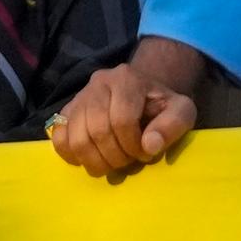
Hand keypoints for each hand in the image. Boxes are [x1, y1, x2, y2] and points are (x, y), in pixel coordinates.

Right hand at [49, 36, 207, 181]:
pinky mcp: (65, 113)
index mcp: (126, 79)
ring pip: (76, 138)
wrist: (142, 94)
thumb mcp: (181, 111)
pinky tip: (91, 158)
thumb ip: (173, 125)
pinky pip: (59, 139)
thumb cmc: (161, 106)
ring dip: (96, 161)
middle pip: (97, 130)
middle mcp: (98, 83)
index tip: (145, 153)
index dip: (133, 144)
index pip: (122, 119)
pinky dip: (73, 156)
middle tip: (129, 160)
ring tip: (112, 162)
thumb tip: (149, 145)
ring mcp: (78, 97)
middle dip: (116, 155)